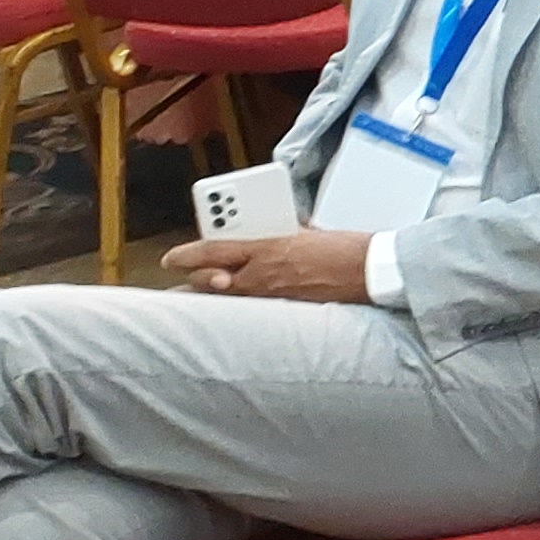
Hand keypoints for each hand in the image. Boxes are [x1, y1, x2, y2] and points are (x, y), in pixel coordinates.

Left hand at [163, 228, 375, 302]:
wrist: (368, 271)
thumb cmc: (344, 247)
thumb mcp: (304, 231)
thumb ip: (281, 234)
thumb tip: (272, 235)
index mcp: (266, 247)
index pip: (213, 251)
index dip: (187, 256)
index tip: (171, 258)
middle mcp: (263, 274)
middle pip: (212, 280)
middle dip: (193, 280)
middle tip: (179, 279)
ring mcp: (273, 294)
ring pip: (228, 298)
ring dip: (212, 295)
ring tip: (197, 295)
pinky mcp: (286, 308)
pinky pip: (251, 308)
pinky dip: (238, 305)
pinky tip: (232, 307)